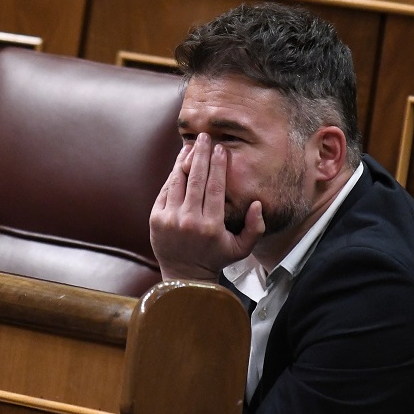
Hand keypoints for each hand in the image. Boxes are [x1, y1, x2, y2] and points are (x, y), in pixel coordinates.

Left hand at [149, 133, 264, 281]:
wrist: (184, 276)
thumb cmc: (216, 258)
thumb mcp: (242, 249)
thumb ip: (255, 227)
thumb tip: (257, 203)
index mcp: (211, 226)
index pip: (215, 187)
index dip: (218, 165)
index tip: (221, 148)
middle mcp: (189, 220)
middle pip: (196, 178)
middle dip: (201, 154)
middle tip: (205, 137)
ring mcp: (170, 219)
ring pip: (178, 181)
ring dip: (185, 161)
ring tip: (192, 146)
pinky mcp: (156, 219)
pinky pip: (166, 190)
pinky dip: (174, 176)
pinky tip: (181, 164)